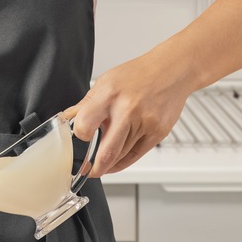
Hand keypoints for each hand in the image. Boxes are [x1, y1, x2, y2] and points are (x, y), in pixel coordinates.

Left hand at [65, 55, 191, 175]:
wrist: (173, 70)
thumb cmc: (139, 74)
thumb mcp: (107, 81)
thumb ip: (86, 103)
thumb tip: (68, 118)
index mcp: (110, 95)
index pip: (86, 125)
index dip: (80, 135)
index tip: (81, 137)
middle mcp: (128, 110)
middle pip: (107, 151)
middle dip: (94, 168)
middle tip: (88, 171)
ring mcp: (145, 124)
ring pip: (121, 156)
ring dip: (108, 164)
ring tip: (101, 163)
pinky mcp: (157, 133)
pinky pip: (135, 155)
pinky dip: (122, 163)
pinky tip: (115, 163)